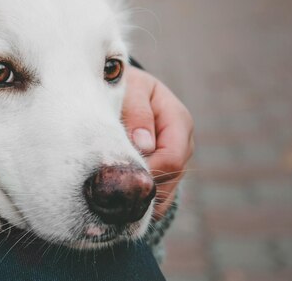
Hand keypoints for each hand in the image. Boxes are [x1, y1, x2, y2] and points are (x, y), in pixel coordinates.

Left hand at [122, 66, 193, 218]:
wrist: (121, 89)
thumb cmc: (124, 87)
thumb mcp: (129, 90)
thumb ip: (137, 113)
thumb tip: (145, 144)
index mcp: (178, 120)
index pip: (171, 158)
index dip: (147, 170)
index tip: (117, 172)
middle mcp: (182, 143)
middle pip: (170, 178)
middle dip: (141, 184)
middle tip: (109, 186)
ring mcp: (176, 160)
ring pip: (165, 192)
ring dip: (140, 196)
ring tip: (111, 195)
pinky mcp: (165, 172)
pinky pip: (158, 199)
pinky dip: (140, 203)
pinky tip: (119, 201)